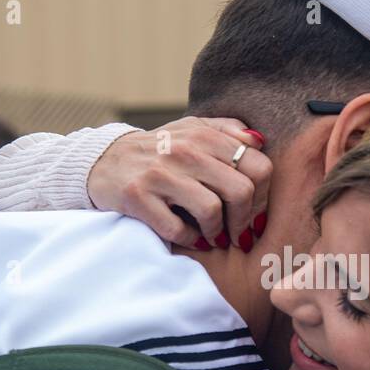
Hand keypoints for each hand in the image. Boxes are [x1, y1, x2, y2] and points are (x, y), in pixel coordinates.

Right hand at [87, 117, 270, 249]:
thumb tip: (260, 142)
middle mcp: (185, 151)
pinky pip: (177, 229)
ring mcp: (160, 174)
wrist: (104, 161)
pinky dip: (190, 240)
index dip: (265, 197)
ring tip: (217, 238)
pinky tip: (192, 239)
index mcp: (204, 135)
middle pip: (240, 191)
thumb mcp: (192, 129)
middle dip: (246, 221)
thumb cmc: (159, 149)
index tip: (257, 214)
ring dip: (219, 233)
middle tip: (241, 234)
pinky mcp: (138, 197)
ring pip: (211, 211)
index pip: (258, 167)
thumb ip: (228, 130)